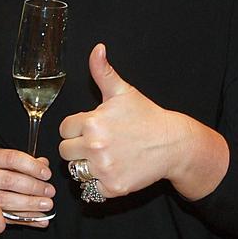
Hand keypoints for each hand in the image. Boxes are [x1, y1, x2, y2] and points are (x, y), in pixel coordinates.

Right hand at [0, 147, 54, 223]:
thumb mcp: (4, 160)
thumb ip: (24, 162)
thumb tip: (43, 163)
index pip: (11, 159)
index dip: (31, 166)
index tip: (46, 173)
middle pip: (9, 181)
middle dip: (33, 187)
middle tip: (49, 191)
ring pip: (6, 200)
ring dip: (31, 204)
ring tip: (47, 204)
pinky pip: (7, 218)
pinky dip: (27, 219)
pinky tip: (41, 220)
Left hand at [57, 43, 189, 198]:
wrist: (173, 144)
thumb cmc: (147, 117)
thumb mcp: (123, 92)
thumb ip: (103, 72)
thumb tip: (97, 49)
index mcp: (92, 122)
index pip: (64, 129)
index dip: (77, 129)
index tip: (94, 129)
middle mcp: (95, 146)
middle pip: (65, 152)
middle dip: (78, 148)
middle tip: (100, 144)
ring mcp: (104, 168)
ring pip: (76, 171)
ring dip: (87, 167)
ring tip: (107, 157)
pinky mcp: (113, 187)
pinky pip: (91, 189)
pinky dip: (100, 184)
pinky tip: (114, 170)